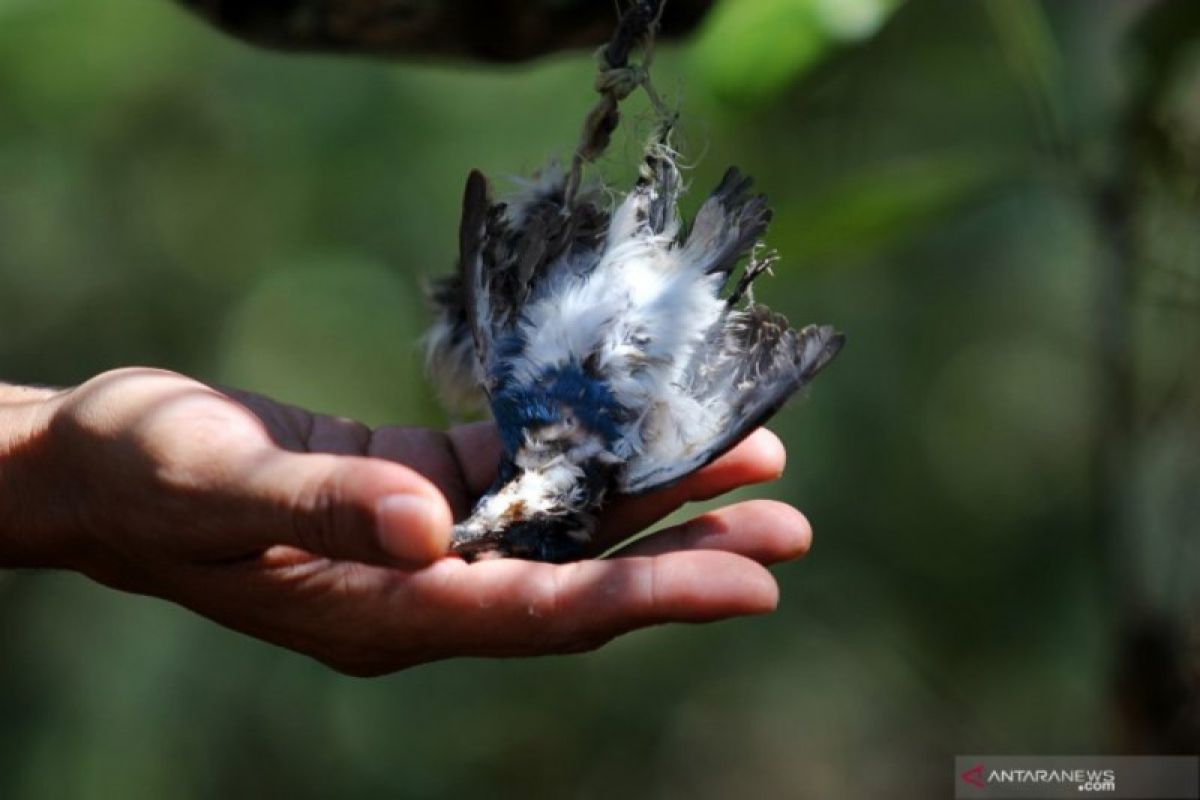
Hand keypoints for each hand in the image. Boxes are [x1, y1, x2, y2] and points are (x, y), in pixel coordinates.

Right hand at [6, 368, 809, 674]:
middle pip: (580, 579)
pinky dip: (584, 450)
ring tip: (747, 465)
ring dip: (653, 496)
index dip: (651, 598)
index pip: (544, 615)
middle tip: (790, 527)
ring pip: (564, 524)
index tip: (754, 582)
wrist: (105, 465)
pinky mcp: (420, 485)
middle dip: (684, 554)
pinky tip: (639, 422)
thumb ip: (324, 510)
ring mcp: (428, 540)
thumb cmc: (145, 481)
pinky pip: (519, 472)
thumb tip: (433, 526)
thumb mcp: (216, 492)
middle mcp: (425, 589)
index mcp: (385, 614)